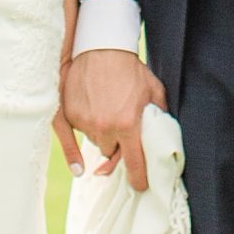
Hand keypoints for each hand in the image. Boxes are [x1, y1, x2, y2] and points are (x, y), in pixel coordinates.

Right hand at [62, 50, 167, 190]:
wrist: (101, 47)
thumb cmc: (130, 69)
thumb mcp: (154, 91)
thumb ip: (159, 118)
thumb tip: (165, 141)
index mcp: (128, 125)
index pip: (134, 165)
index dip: (139, 179)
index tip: (140, 186)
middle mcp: (105, 128)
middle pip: (111, 153)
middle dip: (117, 145)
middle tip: (121, 129)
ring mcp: (84, 122)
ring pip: (95, 143)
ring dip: (101, 135)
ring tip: (106, 110)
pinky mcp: (69, 115)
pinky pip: (77, 134)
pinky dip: (82, 135)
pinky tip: (79, 165)